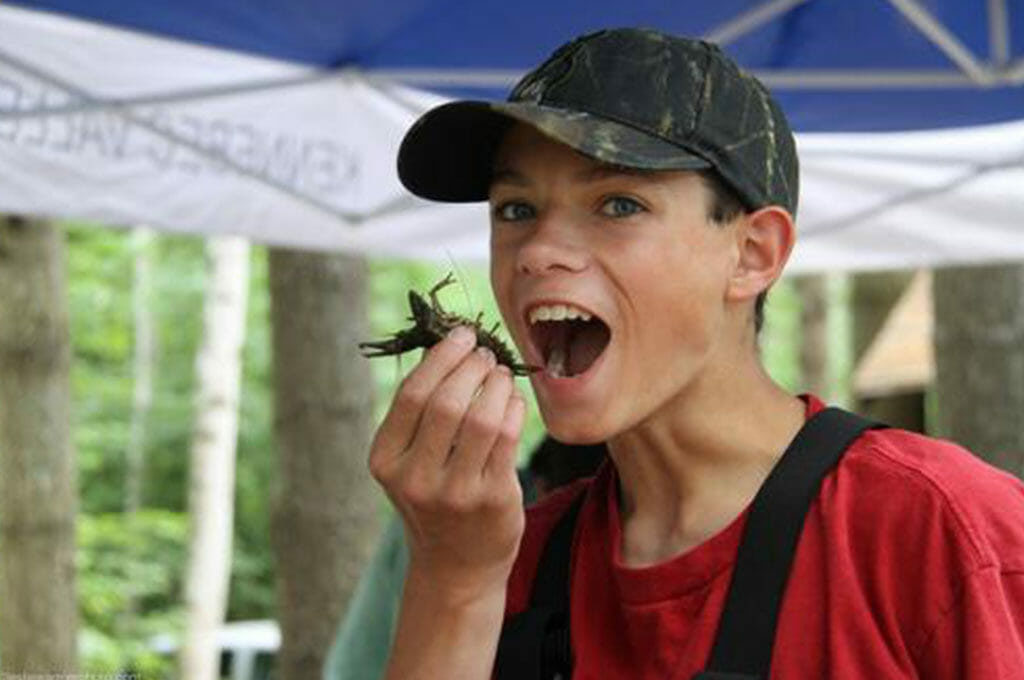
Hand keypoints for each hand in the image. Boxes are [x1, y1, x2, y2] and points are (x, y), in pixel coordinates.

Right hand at [369, 326, 526, 603]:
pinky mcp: (492, 500)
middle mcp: (414, 479)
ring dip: (496, 384)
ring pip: (482, 417)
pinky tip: (512, 400)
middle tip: (485, 353)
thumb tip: (448, 344)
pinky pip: (508, 437)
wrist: (456, 564)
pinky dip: (513, 408)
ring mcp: (454, 493)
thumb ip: (420, 413)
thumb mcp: (410, 461)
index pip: (412, 394)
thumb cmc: (435, 497)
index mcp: (385, 460)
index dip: (442, 357)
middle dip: (472, 366)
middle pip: (446, 401)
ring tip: (499, 374)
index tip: (462, 336)